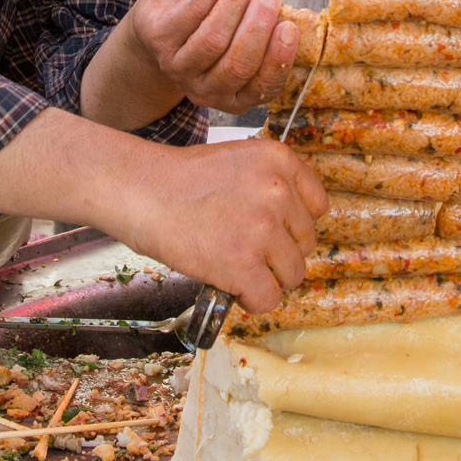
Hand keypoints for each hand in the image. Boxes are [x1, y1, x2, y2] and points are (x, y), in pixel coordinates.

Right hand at [116, 139, 327, 313]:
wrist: (142, 191)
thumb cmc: (181, 180)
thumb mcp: (238, 160)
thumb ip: (270, 185)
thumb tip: (290, 227)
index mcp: (280, 160)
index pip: (318, 206)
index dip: (295, 225)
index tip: (276, 232)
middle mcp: (279, 192)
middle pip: (306, 243)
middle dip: (280, 253)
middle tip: (248, 252)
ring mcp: (263, 229)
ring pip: (293, 274)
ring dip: (268, 278)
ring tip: (239, 270)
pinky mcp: (243, 264)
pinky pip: (269, 298)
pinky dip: (253, 300)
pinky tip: (234, 289)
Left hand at [130, 0, 297, 113]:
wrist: (162, 26)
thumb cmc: (213, 31)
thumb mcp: (241, 40)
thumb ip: (265, 33)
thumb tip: (294, 14)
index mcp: (235, 97)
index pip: (263, 86)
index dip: (278, 58)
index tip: (289, 27)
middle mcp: (206, 91)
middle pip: (236, 64)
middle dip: (257, 26)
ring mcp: (178, 68)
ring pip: (212, 40)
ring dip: (234, 5)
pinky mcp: (159, 40)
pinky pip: (190, 13)